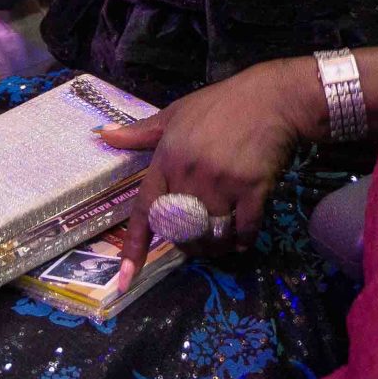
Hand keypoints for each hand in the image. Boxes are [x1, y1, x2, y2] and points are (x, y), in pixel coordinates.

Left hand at [102, 56, 320, 275]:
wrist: (273, 98)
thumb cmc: (222, 104)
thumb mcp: (176, 113)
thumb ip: (141, 132)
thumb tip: (104, 136)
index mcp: (167, 159)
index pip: (145, 211)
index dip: (134, 248)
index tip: (125, 280)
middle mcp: (190, 174)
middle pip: (179, 231)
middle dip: (186, 244)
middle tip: (196, 240)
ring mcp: (222, 182)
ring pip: (210, 235)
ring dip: (214, 246)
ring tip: (219, 241)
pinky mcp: (252, 188)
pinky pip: (243, 230)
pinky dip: (241, 240)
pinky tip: (241, 238)